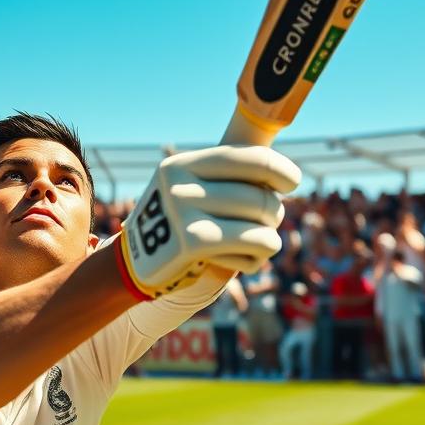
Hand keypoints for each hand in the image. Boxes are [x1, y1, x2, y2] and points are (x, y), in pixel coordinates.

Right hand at [115, 146, 300, 299]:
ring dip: (269, 238)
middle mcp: (181, 184)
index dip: (281, 169)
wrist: (132, 266)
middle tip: (264, 224)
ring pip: (264, 222)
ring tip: (256, 245)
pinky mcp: (192, 243)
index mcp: (183, 165)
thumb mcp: (190, 190)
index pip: (249, 158)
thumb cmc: (178, 225)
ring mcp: (184, 212)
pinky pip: (256, 243)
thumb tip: (279, 166)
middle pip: (261, 195)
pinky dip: (260, 255)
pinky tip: (247, 259)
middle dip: (273, 214)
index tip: (292, 183)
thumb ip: (227, 175)